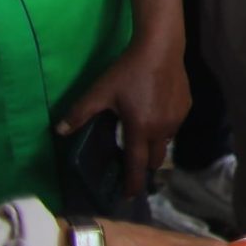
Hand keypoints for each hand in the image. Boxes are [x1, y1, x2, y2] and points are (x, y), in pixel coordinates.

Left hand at [55, 36, 189, 198]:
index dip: (132, 183)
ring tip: (143, 131)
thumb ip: (79, 114)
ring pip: (166, 142)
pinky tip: (155, 110)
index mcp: (139, 129)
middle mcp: (161, 130)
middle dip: (144, 165)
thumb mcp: (100, 92)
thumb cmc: (128, 72)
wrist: (160, 48)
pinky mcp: (186, 106)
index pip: (136, 165)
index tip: (129, 196)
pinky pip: (174, 125)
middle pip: (155, 160)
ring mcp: (177, 119)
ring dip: (155, 144)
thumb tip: (58, 131)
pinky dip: (165, 126)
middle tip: (132, 160)